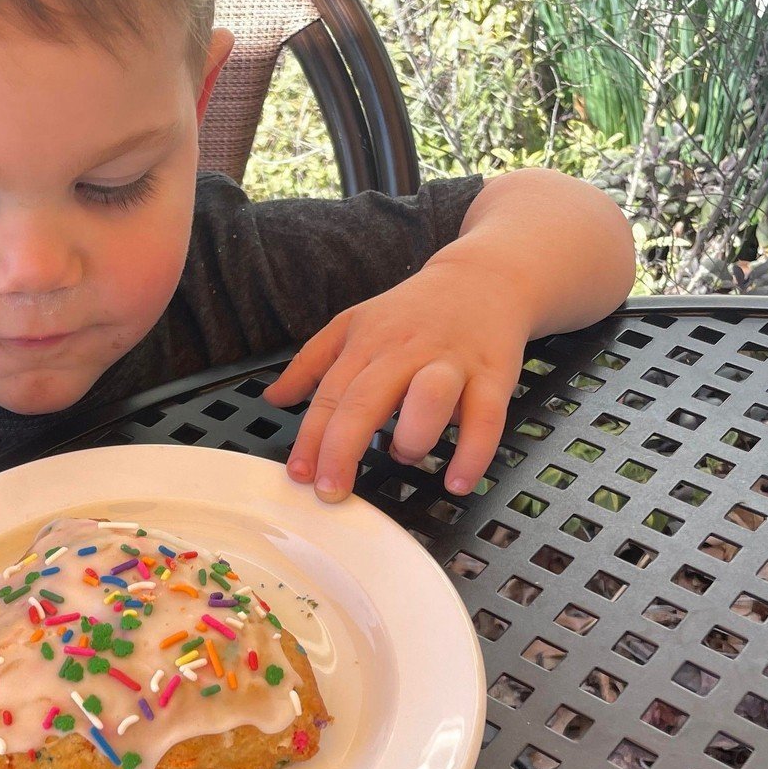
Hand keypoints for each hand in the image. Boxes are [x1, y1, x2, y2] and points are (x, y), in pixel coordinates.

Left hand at [262, 254, 527, 499]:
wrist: (483, 278)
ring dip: (412, 440)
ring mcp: (451, 363)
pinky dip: (472, 455)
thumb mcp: (354, 325)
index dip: (312, 438)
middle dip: (343, 449)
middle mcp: (406, 352)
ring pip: (428, 401)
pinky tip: (456, 482)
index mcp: (368, 343)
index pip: (332, 395)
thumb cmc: (413, 313)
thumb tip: (274, 398)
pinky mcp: (493, 375)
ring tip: (403, 456)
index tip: (299, 474)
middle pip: (367, 400)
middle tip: (331, 490)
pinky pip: (485, 420)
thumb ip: (311, 363)